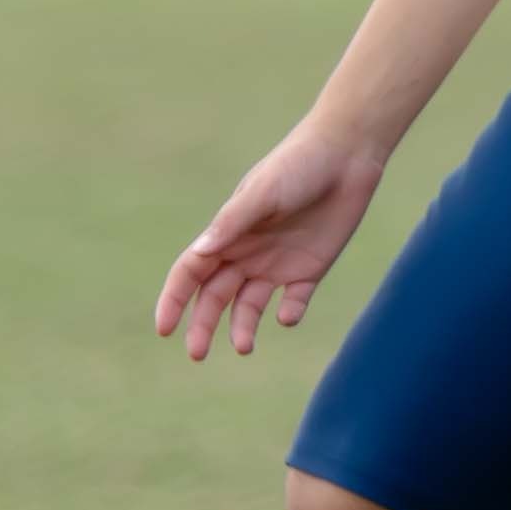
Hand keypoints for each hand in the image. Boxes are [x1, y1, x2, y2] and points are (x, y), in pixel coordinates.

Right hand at [155, 125, 386, 361]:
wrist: (346, 156)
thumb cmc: (297, 166)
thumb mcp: (262, 193)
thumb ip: (232, 223)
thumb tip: (200, 253)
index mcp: (227, 234)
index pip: (190, 273)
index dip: (174, 300)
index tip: (164, 330)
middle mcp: (246, 252)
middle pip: (215, 297)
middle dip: (202, 325)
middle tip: (197, 353)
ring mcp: (276, 263)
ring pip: (249, 306)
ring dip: (242, 327)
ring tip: (244, 346)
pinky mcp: (309, 270)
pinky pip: (293, 301)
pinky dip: (289, 312)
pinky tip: (287, 315)